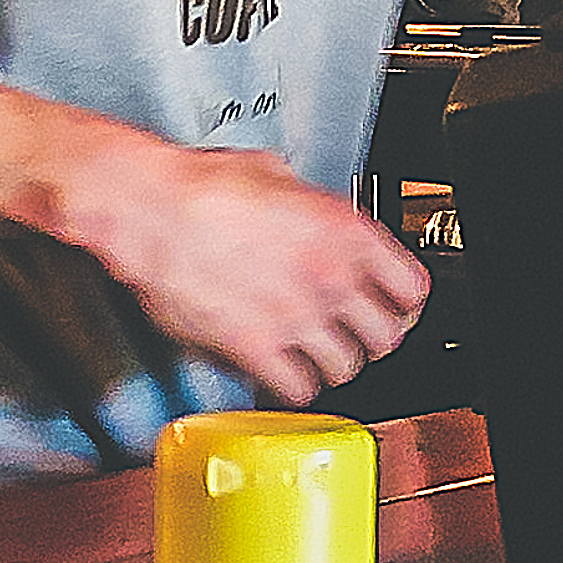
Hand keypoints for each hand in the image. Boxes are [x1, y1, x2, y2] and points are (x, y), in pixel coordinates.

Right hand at [67, 141, 429, 403]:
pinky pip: (298, 389)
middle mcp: (331, 278)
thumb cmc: (198, 185)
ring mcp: (297, 318)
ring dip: (331, 365)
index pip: (412, 289)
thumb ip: (303, 199)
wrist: (150, 210)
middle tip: (353, 336)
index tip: (393, 308)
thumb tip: (301, 203)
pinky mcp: (258, 349)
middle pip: (386, 337)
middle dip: (371, 339)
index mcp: (344, 230)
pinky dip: (293, 387)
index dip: (404, 304)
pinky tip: (281, 372)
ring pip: (346, 369)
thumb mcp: (272, 172)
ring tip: (314, 356)